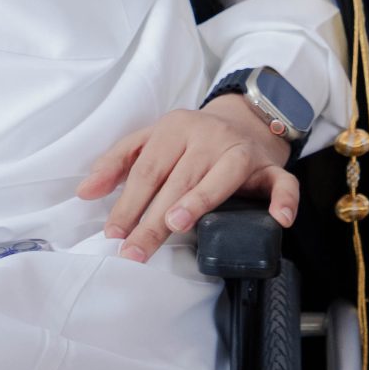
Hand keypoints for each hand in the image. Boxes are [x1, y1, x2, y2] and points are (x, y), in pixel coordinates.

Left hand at [75, 94, 299, 262]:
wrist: (244, 119)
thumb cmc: (190, 139)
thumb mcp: (150, 140)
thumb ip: (116, 163)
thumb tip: (85, 192)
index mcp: (175, 128)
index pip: (148, 170)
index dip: (129, 203)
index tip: (114, 234)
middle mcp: (209, 136)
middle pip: (178, 179)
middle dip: (154, 218)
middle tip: (135, 250)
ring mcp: (242, 150)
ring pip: (223, 176)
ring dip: (201, 199)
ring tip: (178, 224)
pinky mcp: (271, 166)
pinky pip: (281, 182)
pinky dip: (283, 200)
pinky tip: (277, 219)